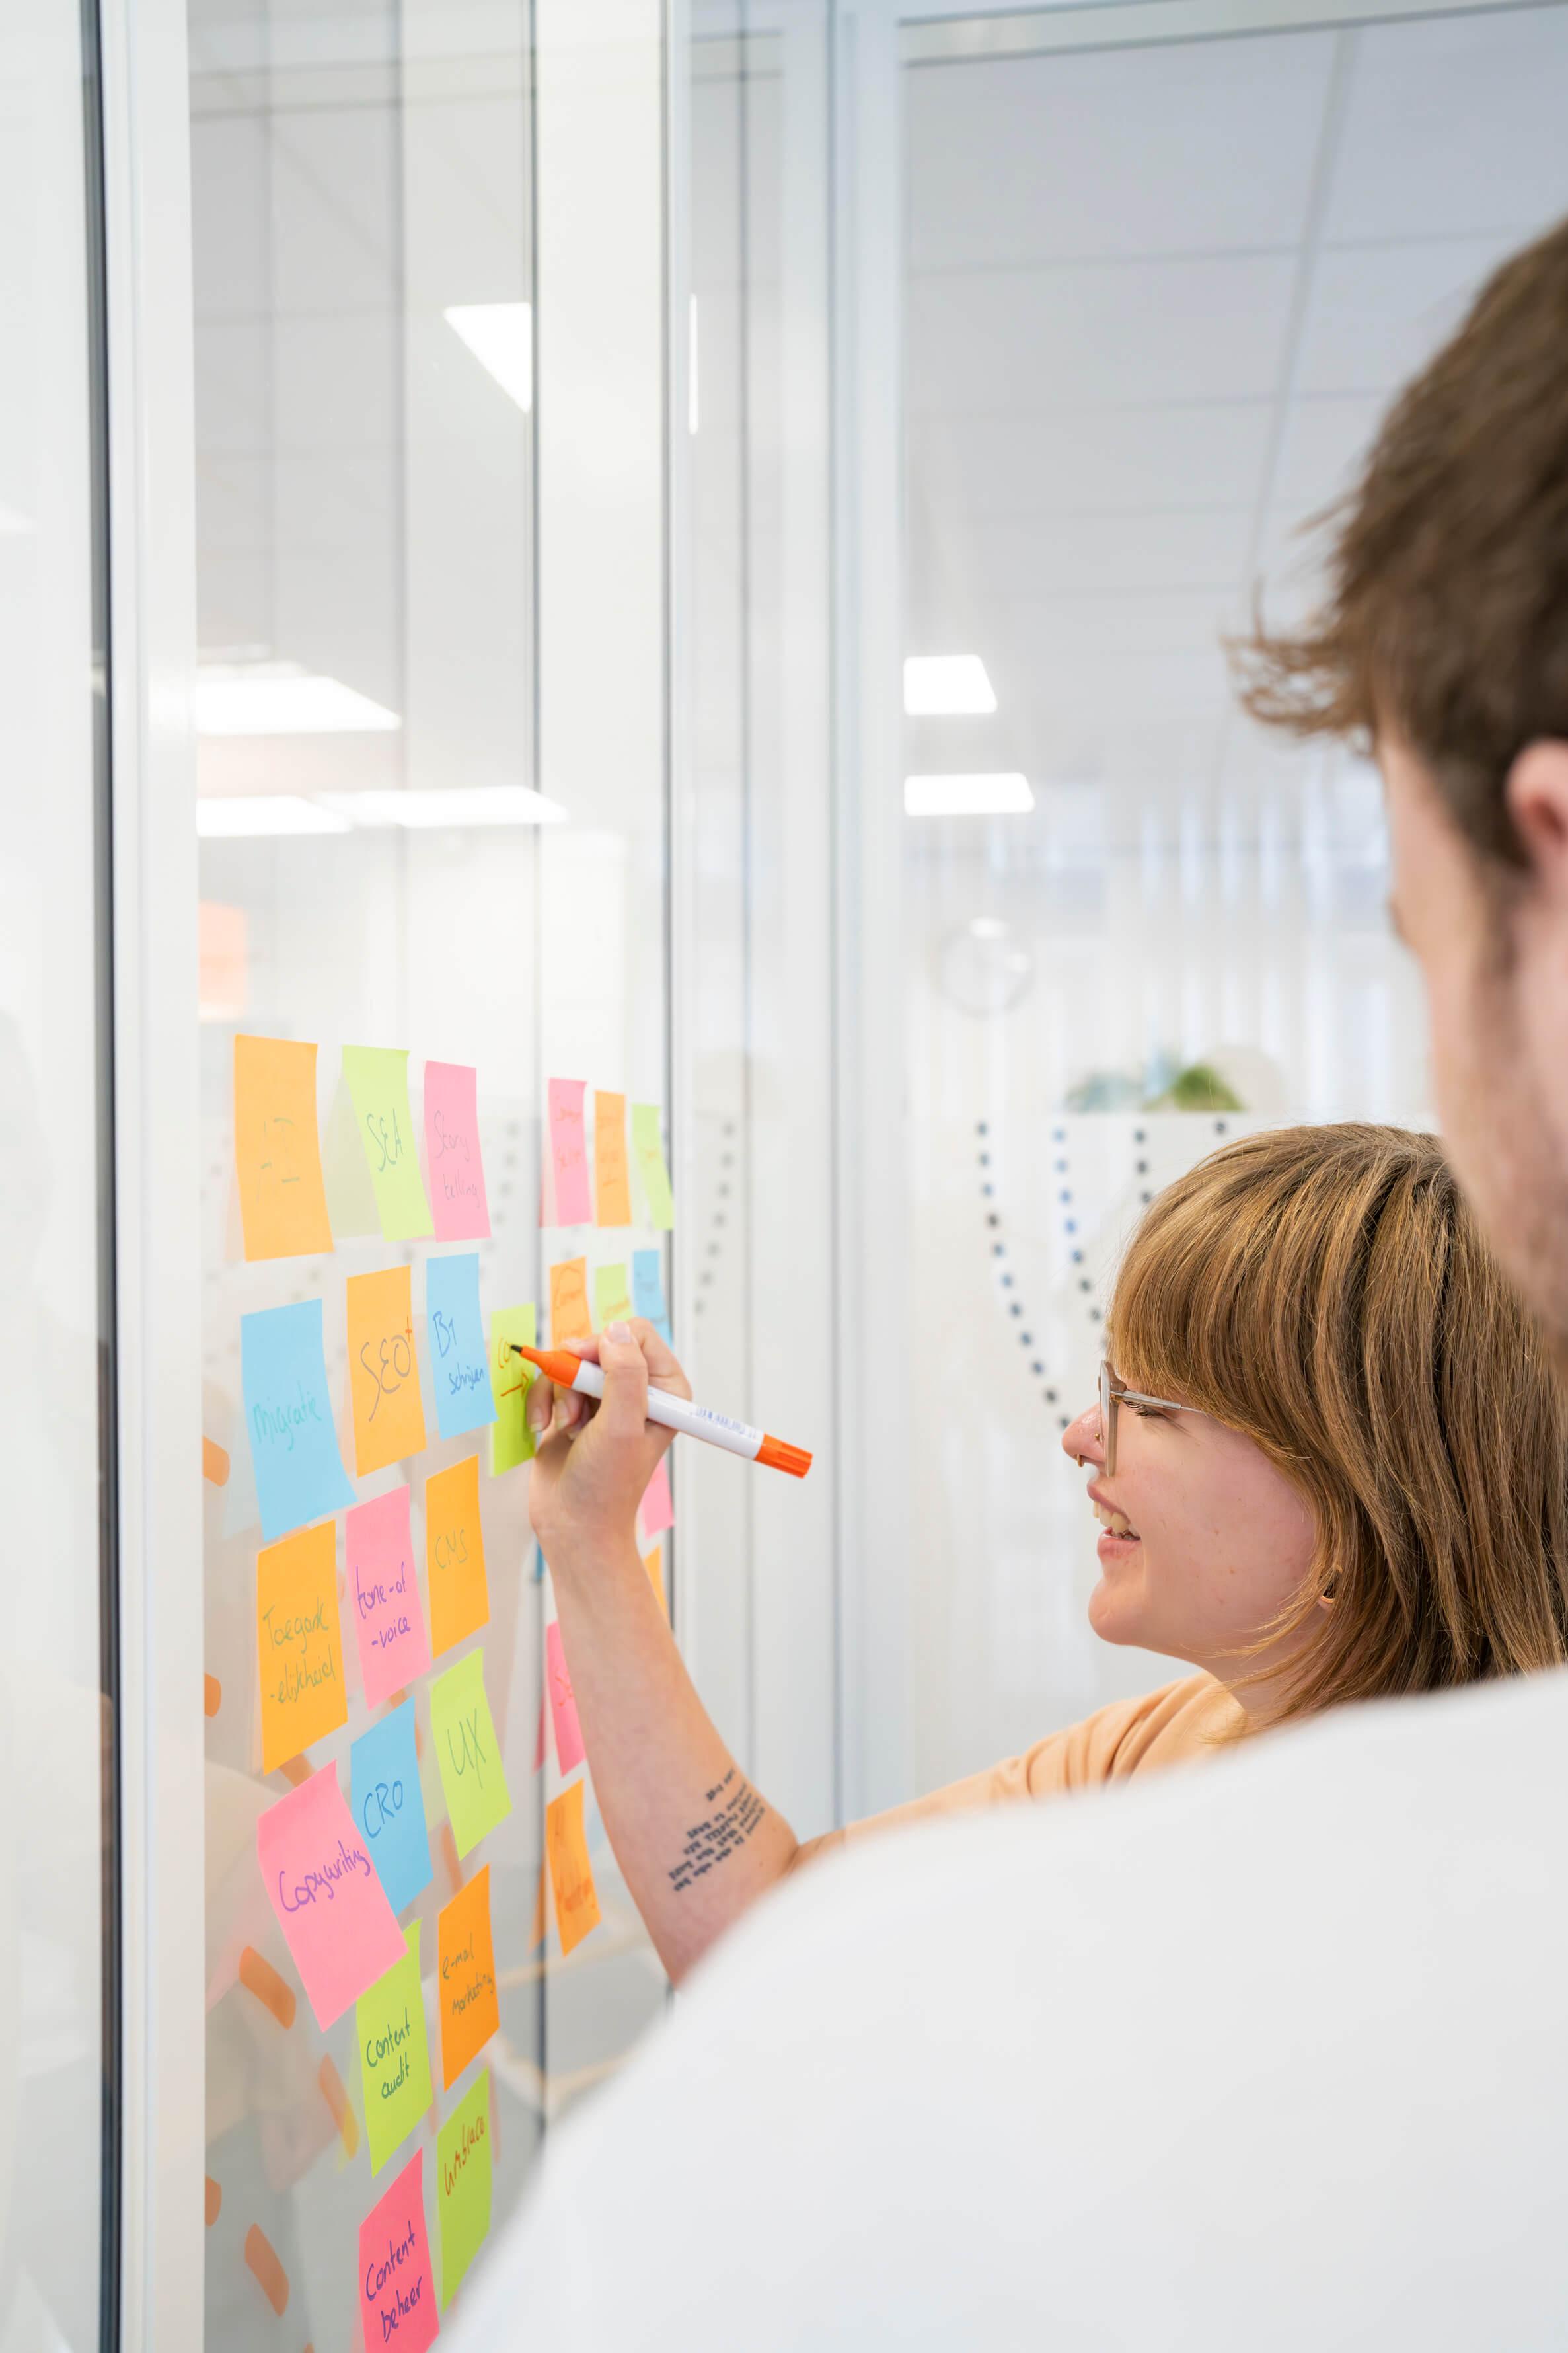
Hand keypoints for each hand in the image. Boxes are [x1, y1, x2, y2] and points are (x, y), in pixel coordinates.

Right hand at [525, 1319, 691, 1571]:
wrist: (573, 1525)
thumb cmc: (606, 1485)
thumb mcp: (622, 1426)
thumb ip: (624, 1374)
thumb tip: (615, 1330)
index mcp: (664, 1390)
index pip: (637, 1335)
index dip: (607, 1345)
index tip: (587, 1370)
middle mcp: (637, 1389)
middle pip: (600, 1343)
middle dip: (579, 1374)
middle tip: (576, 1411)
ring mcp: (604, 1398)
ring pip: (571, 1362)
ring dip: (560, 1392)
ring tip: (568, 1428)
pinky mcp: (573, 1407)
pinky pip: (551, 1381)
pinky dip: (542, 1401)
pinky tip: (544, 1428)